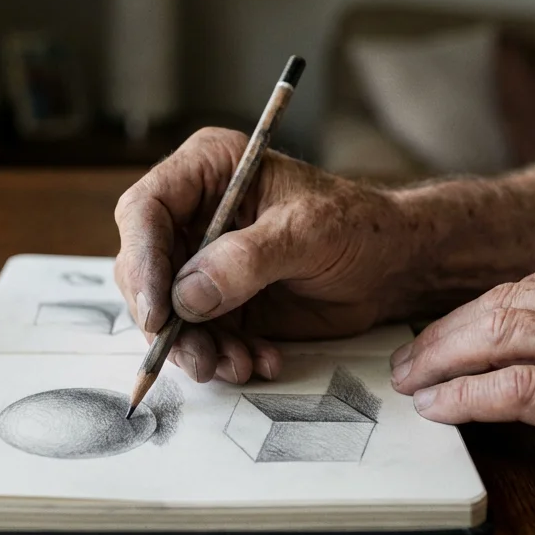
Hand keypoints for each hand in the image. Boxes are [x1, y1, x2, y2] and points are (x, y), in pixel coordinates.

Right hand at [115, 128, 412, 384]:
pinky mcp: (220, 301)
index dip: (143, 263)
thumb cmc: (358, 226)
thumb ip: (246, 260)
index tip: (158, 313)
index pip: (145, 211)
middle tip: (198, 357)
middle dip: (167, 321)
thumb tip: (186, 296)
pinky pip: (199, 336)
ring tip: (238, 365)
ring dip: (196, 347)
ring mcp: (203, 260)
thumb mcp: (307, 233)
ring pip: (167, 312)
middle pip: (145, 269)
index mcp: (207, 170)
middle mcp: (194, 213)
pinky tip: (260, 360)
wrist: (392, 265)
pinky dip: (222, 356)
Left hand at [389, 243, 534, 534]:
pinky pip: (514, 390)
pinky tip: (441, 408)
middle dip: (446, 330)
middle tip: (409, 355)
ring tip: (411, 380)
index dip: (482, 309)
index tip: (453, 329)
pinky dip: (466, 398)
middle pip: (504, 301)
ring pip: (498, 335)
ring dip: (441, 360)